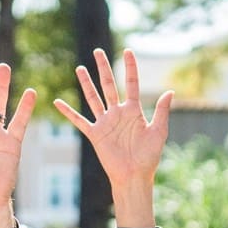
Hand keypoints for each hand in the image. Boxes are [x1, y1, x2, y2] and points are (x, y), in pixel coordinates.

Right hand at [52, 48, 170, 226]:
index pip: (131, 83)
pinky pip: (79, 121)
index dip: (130, 67)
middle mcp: (117, 113)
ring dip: (86, 83)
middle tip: (98, 51)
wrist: (134, 176)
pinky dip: (68, 112)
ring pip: (93, 98)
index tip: (128, 51)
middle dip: (103, 68)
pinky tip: (58, 102)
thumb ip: (162, 111)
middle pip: (108, 85)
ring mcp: (105, 123)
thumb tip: (170, 91)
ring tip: (80, 68)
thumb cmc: (149, 157)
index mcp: (133, 110)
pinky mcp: (95, 134)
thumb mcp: (159, 131)